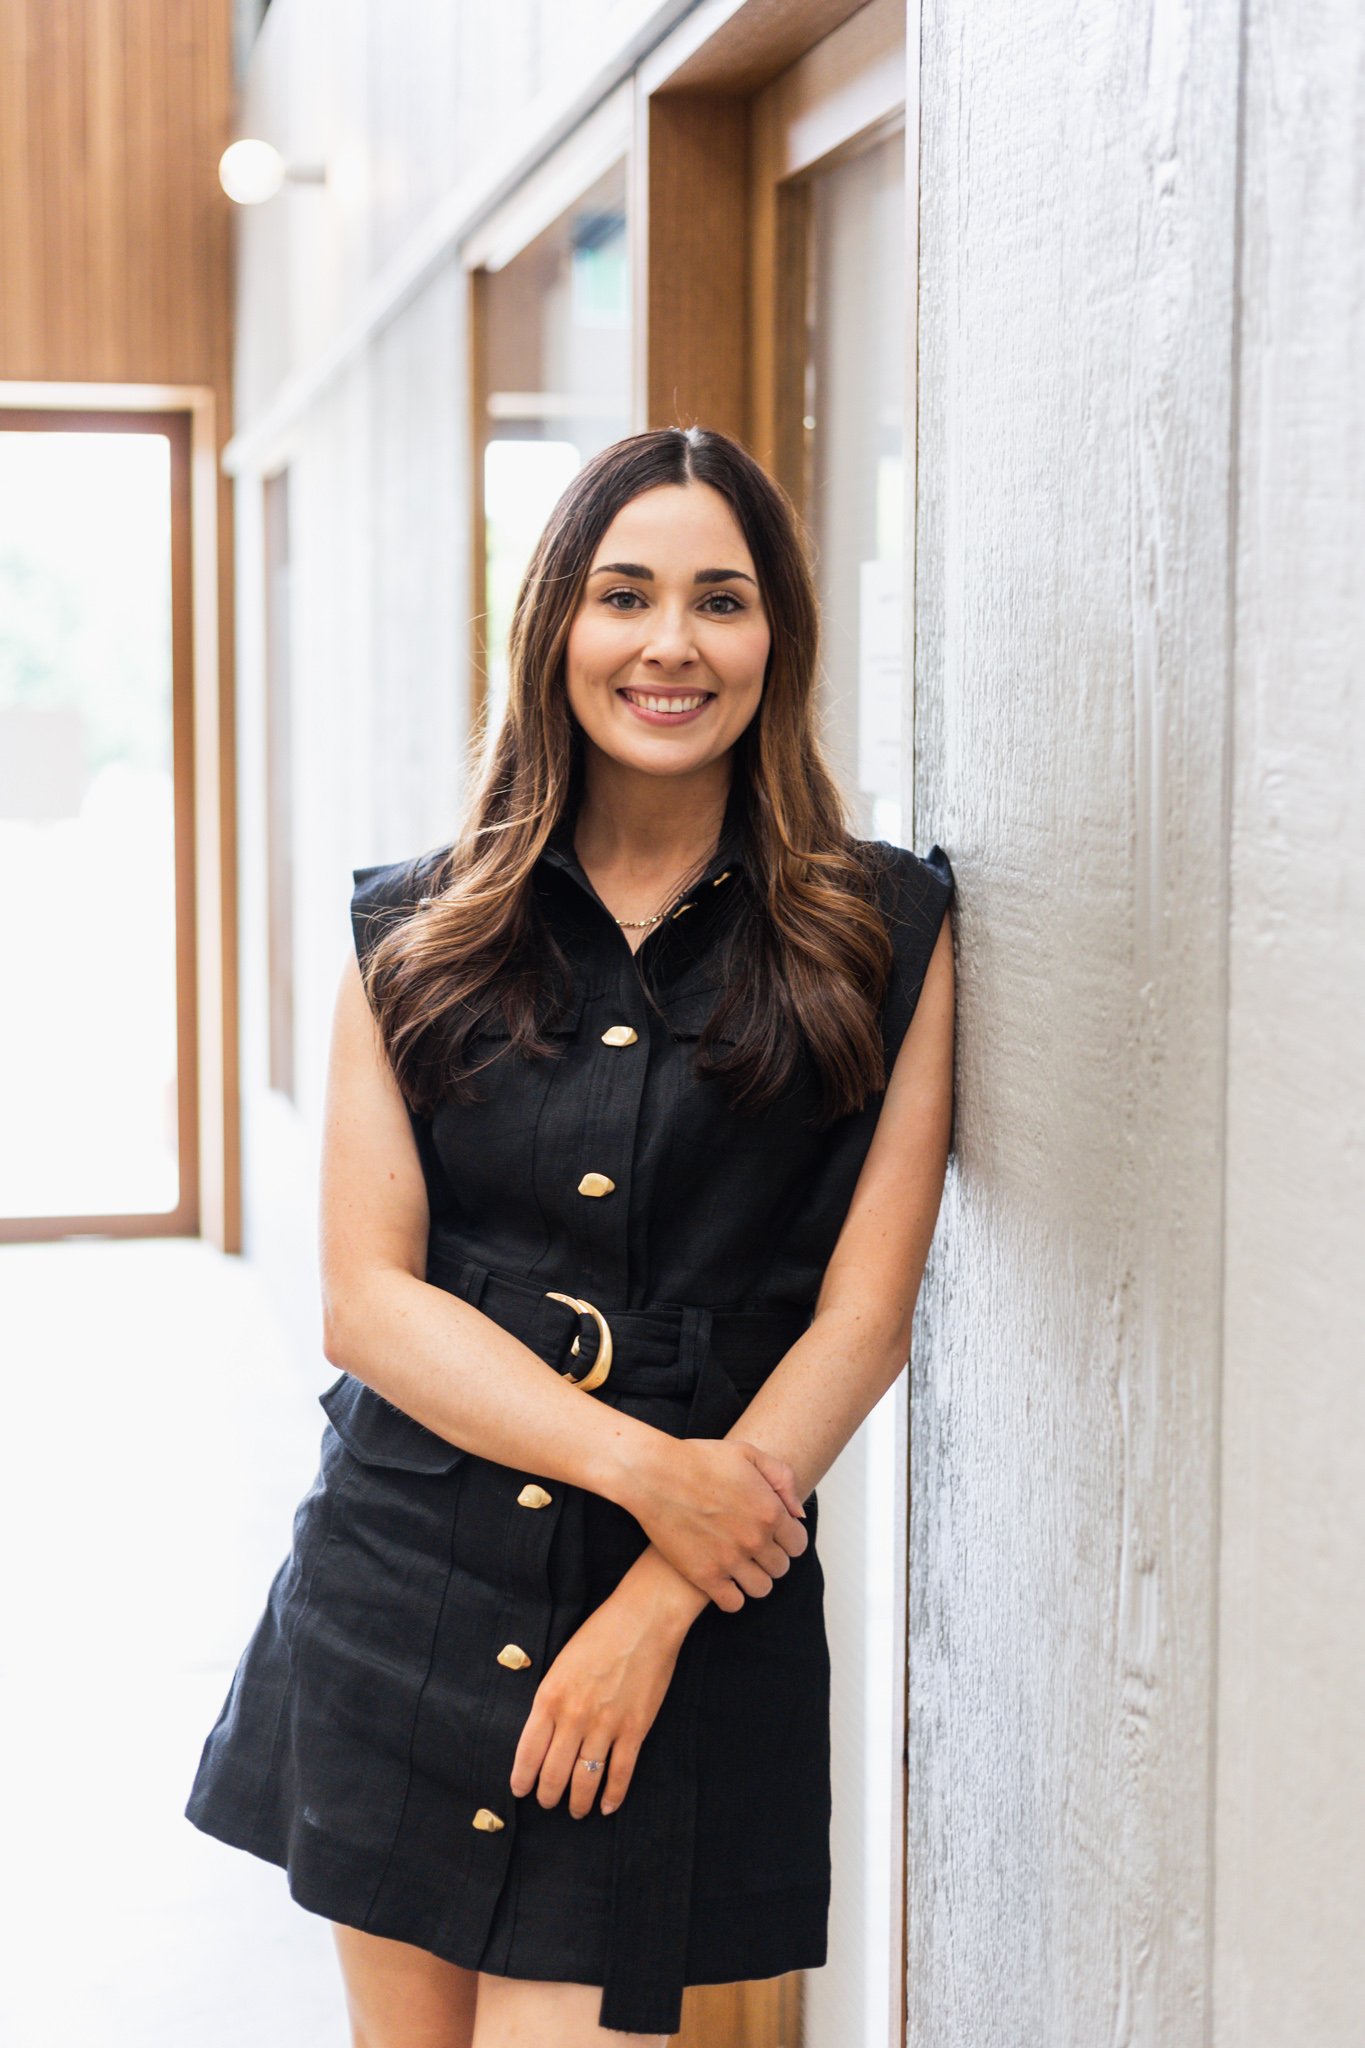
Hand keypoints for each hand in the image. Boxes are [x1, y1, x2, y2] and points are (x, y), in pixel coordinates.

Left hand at [508, 1564, 688, 1819]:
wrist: (644, 1619)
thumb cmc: (600, 1633)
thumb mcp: (562, 1663)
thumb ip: (552, 1699)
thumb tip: (545, 1733)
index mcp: (550, 1697)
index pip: (528, 1752)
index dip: (523, 1777)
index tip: (520, 1790)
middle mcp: (574, 1716)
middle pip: (554, 1773)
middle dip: (548, 1795)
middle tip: (548, 1803)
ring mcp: (605, 1725)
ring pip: (585, 1779)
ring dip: (578, 1802)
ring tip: (576, 1810)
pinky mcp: (634, 1729)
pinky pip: (620, 1772)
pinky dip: (613, 1795)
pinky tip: (607, 1806)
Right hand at [621, 1435, 808, 1612]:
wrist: (654, 1475)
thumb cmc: (699, 1459)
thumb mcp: (748, 1453)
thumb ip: (782, 1478)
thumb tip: (798, 1514)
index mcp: (769, 1510)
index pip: (798, 1545)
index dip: (786, 1539)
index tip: (771, 1534)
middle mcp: (755, 1538)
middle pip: (781, 1568)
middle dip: (770, 1558)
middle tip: (751, 1547)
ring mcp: (730, 1560)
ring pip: (761, 1589)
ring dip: (754, 1578)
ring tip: (739, 1565)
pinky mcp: (705, 1575)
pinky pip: (733, 1603)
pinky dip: (731, 1596)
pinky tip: (722, 1580)